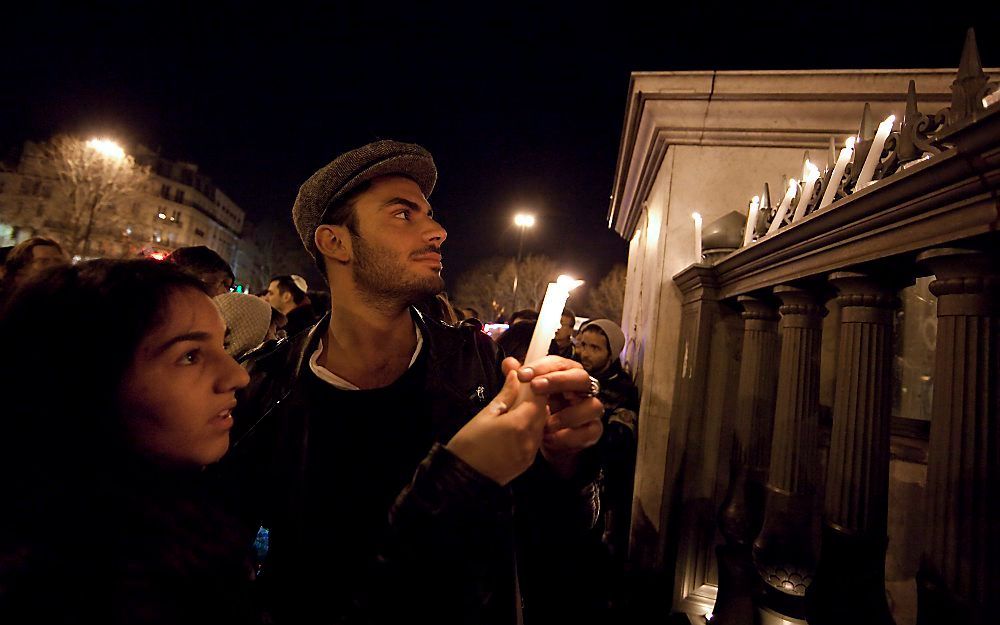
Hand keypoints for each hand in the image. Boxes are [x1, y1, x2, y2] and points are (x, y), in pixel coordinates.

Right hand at [445, 369, 547, 485]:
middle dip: (533, 399)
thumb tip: (515, 376)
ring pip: (540, 425)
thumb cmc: (468, 446)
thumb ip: (505, 394)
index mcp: (520, 424)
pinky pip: (535, 439)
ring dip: (532, 414)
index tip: (523, 380)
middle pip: (543, 411)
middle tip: (517, 391)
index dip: (533, 386)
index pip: (539, 397)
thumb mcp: (485, 414)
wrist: (463, 480)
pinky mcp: (527, 462)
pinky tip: (514, 426)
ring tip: (513, 409)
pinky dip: (529, 429)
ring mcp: (530, 452)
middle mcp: (530, 439)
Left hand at [503, 356, 603, 478]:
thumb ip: (518, 381)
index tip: (522, 375)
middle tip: (535, 388)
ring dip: (567, 415)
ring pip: (593, 405)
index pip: (559, 363)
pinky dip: (570, 436)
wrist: (545, 444)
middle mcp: (582, 390)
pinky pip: (591, 431)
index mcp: (565, 375)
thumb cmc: (537, 414)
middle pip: (581, 377)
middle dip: (558, 381)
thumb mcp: (524, 399)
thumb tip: (509, 363)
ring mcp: (590, 410)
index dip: (542, 367)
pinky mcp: (593, 431)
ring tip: (545, 424)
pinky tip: (551, 439)